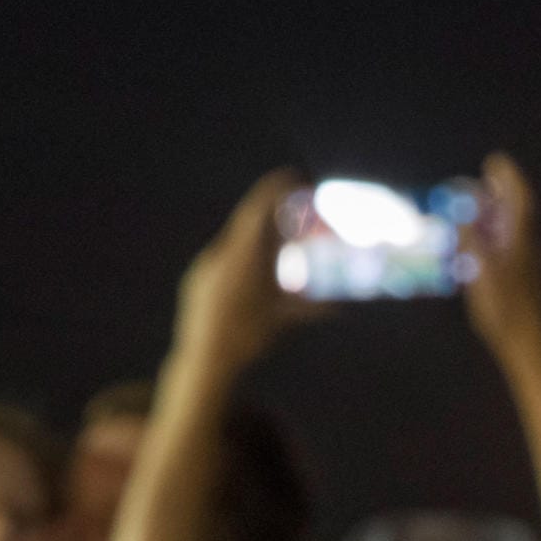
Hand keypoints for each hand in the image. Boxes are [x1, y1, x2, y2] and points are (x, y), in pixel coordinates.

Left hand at [170, 169, 326, 377]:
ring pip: (236, 244)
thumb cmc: (249, 339)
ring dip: (258, 243)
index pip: (260, 208)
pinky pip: (223, 261)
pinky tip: (252, 282)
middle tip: (294, 221)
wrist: (204, 362)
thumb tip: (343, 307)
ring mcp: (205, 266)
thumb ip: (315, 309)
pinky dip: (242, 261)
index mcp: (245, 255)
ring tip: (275, 255)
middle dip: (274, 220)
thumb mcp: (286, 321)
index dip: (277, 188)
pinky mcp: (196, 280)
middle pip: (250, 224)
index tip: (293, 177)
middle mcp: (222, 254)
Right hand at [461, 152, 540, 365]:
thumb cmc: (505, 309)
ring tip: (466, 210)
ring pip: (507, 227)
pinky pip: (502, 245)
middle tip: (473, 183)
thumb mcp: (482, 272)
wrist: (526, 344)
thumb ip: (472, 240)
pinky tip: (471, 244)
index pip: (518, 197)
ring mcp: (522, 259)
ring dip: (489, 215)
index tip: (493, 162)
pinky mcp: (517, 275)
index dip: (507, 177)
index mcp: (519, 238)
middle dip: (494, 193)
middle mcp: (524, 243)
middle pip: (512, 208)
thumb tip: (462, 212)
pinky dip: (488, 236)